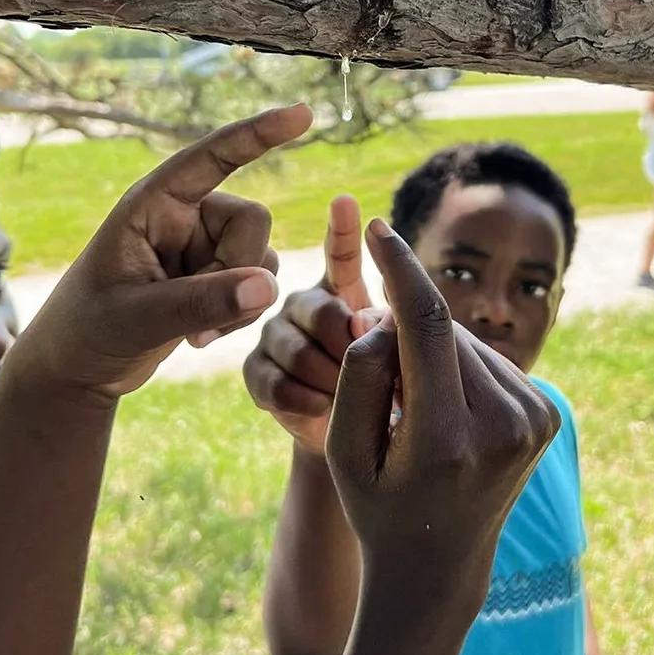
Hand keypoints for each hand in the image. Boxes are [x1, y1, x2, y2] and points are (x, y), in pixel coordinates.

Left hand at [6, 105, 312, 402]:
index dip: (258, 134)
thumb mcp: (137, 317)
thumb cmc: (88, 330)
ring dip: (241, 301)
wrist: (78, 367)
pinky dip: (242, 313)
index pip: (212, 156)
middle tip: (202, 319)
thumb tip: (267, 286)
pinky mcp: (216, 275)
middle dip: (239, 270)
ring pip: (262, 255)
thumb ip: (201, 301)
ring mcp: (204, 245)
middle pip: (254, 219)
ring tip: (194, 333)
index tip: (303, 113)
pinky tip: (200, 336)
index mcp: (153, 203)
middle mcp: (185, 215)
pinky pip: (260, 283)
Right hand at [244, 195, 372, 455]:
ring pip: (297, 348)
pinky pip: (273, 381)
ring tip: (358, 402)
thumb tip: (372, 317)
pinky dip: (304, 402)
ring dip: (332, 382)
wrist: (362, 452)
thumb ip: (389, 335)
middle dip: (353, 348)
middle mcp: (305, 302)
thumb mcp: (399, 364)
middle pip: (322, 310)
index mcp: (344, 292)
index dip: (342, 230)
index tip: (346, 202)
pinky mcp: (254, 371)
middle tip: (380, 379)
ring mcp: (275, 334)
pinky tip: (324, 410)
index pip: (340, 255)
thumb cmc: (392, 401)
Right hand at [326, 219, 557, 605]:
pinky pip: (487, 358)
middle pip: (443, 330)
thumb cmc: (377, 504)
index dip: (400, 266)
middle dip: (403, 331)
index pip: (425, 323)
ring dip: (431, 350)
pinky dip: (458, 366)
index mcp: (446, 440)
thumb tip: (388, 314)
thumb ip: (359, 369)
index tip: (379, 227)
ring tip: (416, 412)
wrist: (439, 564)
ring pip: (465, 340)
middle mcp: (504, 427)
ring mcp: (535, 420)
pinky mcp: (548, 413)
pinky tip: (447, 411)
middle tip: (383, 385)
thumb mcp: (341, 445)